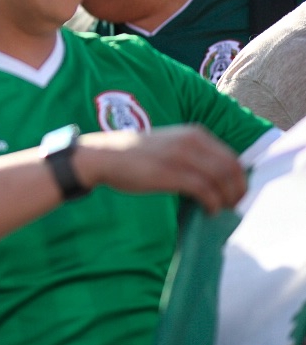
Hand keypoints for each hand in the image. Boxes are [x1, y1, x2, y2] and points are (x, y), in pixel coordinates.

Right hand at [75, 125, 246, 213]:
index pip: (231, 157)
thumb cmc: (135, 154)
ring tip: (221, 210)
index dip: (239, 179)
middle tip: (232, 206)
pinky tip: (209, 211)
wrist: (104, 155)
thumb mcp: (169, 144)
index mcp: (194, 133)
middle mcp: (192, 141)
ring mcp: (181, 156)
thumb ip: (192, 154)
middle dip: (237, 190)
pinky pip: (205, 190)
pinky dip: (213, 204)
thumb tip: (216, 179)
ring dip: (227, 199)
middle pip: (231, 169)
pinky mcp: (171, 173)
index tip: (235, 194)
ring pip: (221, 180)